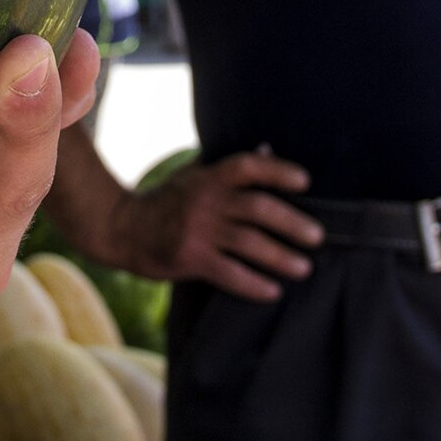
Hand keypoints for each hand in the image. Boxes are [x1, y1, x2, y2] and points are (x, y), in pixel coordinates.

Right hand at [108, 147, 321, 300]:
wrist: (122, 228)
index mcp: (209, 177)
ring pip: (248, 242)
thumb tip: (268, 149)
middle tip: (318, 236)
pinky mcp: (189, 258)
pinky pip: (228, 273)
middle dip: (292, 223)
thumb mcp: (194, 176)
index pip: (247, 167)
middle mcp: (205, 200)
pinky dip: (253, 283)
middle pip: (257, 208)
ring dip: (280, 257)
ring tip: (305, 268)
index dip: (278, 171)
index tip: (305, 181)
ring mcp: (197, 230)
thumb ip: (229, 168)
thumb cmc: (165, 201)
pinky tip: (273, 291)